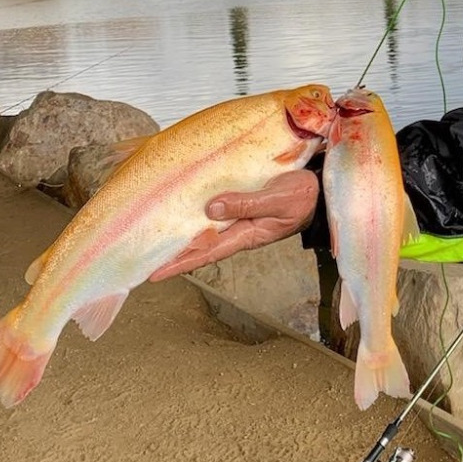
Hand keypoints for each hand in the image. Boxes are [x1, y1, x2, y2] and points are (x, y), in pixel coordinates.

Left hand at [147, 169, 320, 281]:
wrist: (322, 188)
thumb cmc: (305, 197)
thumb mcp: (279, 200)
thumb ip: (247, 204)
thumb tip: (211, 209)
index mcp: (247, 234)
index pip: (206, 252)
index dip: (180, 263)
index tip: (153, 273)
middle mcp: (238, 229)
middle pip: (199, 244)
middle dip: (172, 252)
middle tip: (140, 256)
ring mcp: (239, 217)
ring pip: (204, 228)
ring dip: (181, 231)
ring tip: (152, 235)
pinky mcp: (242, 203)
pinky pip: (214, 210)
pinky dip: (195, 212)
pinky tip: (182, 208)